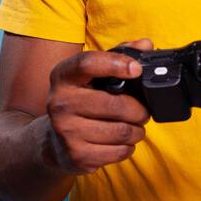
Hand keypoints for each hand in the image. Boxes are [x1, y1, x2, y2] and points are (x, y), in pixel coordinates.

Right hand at [42, 38, 151, 175]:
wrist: (54, 141)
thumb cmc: (82, 101)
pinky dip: (128, 147)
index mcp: (63, 76)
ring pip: (122, 131)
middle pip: (116, 105)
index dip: (116, 64)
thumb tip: (146, 44)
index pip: (88, 63)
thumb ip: (119, 55)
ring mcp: (66, 131)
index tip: (137, 69)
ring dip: (137, 130)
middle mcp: (60, 103)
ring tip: (133, 126)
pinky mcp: (77, 156)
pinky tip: (120, 142)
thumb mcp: (93, 75)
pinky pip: (119, 151)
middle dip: (139, 110)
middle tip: (142, 111)